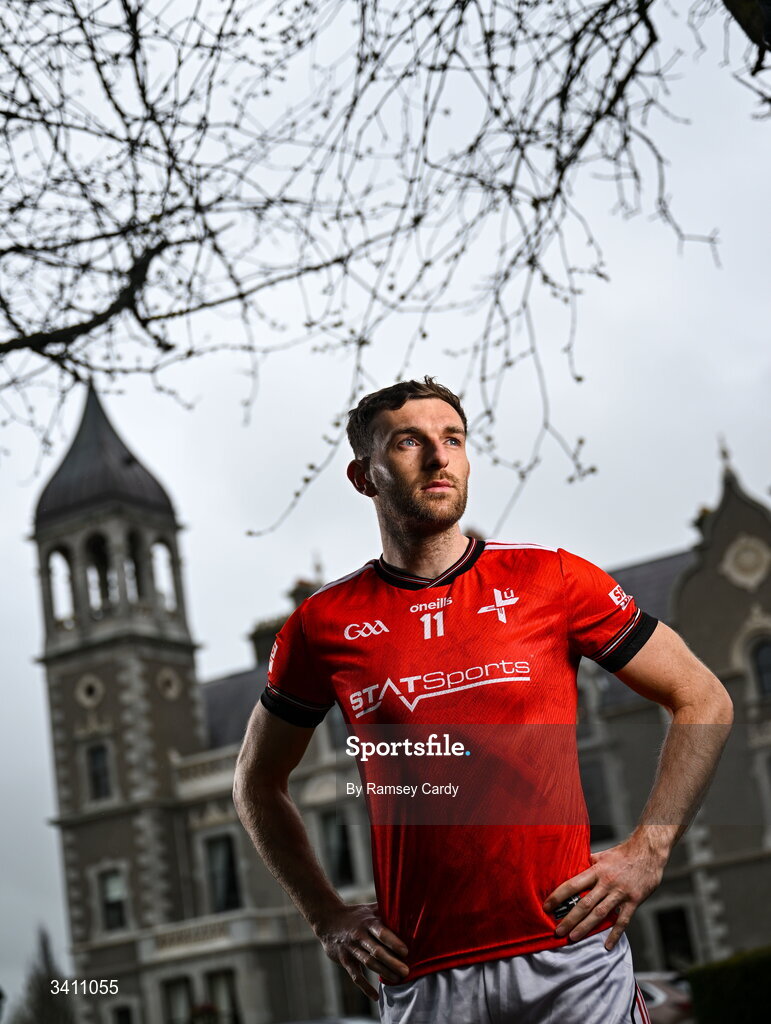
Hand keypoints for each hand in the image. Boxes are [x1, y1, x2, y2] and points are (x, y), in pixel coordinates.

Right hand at [314, 901, 408, 999]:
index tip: (406, 952)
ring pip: (368, 963)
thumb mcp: (370, 909)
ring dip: (383, 972)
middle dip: (392, 962)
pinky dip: (365, 987)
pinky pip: (355, 975)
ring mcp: (351, 948)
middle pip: (376, 951)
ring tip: (398, 979)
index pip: (381, 933)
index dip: (393, 942)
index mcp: (368, 922)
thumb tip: (409, 906)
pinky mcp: (345, 960)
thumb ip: (387, 910)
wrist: (328, 920)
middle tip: (406, 971)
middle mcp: (359, 935)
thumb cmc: (356, 915)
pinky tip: (376, 996)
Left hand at [542, 834, 666, 949]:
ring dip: (585, 927)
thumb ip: (588, 864)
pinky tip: (607, 945)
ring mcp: (620, 893)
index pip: (572, 885)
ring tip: (573, 938)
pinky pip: (623, 921)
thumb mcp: (602, 855)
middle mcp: (606, 883)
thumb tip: (572, 866)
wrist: (648, 852)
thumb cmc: (623, 853)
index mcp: (596, 871)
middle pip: (584, 904)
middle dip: (569, 919)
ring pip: (600, 914)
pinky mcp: (633, 901)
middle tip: (558, 931)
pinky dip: (614, 934)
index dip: (558, 896)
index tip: (547, 907)